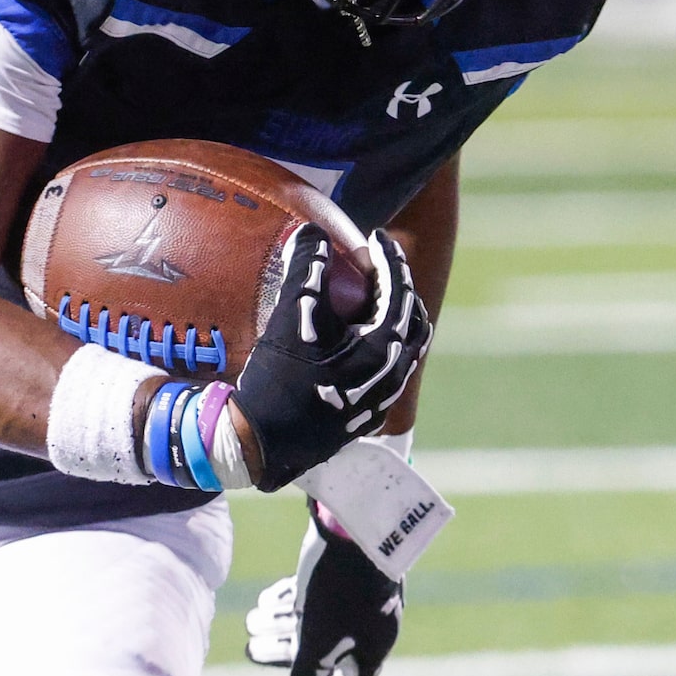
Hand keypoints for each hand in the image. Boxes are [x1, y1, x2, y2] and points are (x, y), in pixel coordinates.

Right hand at [230, 224, 431, 490]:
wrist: (263, 444)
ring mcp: (383, 398)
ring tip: (368, 299)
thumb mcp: (291, 317)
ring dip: (394, 318)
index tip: (377, 236)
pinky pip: (390, 370)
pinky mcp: (368, 414)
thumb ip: (305, 268)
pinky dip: (382, 345)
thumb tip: (313, 231)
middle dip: (398, 287)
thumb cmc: (278, 379)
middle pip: (412, 319)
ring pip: (405, 348)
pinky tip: (354, 340)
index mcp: (383, 347)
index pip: (399, 290)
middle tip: (375, 267)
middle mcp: (393, 374)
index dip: (390, 257)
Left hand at [244, 499, 401, 675]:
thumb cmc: (340, 589)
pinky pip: (316, 594)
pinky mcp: (345, 569)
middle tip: (251, 649)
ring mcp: (358, 593)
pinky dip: (289, 600)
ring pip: (315, 619)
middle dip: (284, 651)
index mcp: (374, 644)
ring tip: (252, 621)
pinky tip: (265, 599)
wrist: (354, 522)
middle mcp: (370, 621)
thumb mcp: (319, 640)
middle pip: (324, 649)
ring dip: (280, 623)